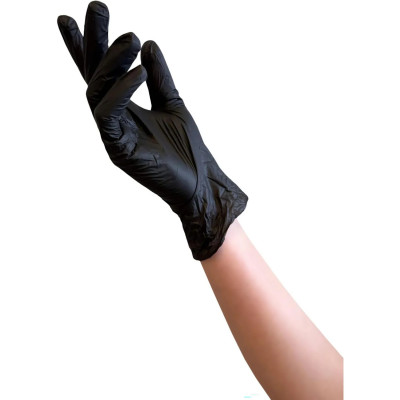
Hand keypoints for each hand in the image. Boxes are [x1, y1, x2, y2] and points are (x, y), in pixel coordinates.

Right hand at [57, 2, 247, 259]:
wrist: (200, 183)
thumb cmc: (187, 149)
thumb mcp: (173, 103)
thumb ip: (160, 77)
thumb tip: (149, 44)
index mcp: (125, 110)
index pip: (102, 75)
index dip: (88, 47)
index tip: (79, 18)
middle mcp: (113, 121)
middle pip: (94, 77)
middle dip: (93, 43)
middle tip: (97, 7)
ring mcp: (112, 136)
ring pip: (97, 93)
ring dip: (111, 62)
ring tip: (131, 36)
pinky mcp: (118, 151)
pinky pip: (109, 115)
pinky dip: (122, 91)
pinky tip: (139, 71)